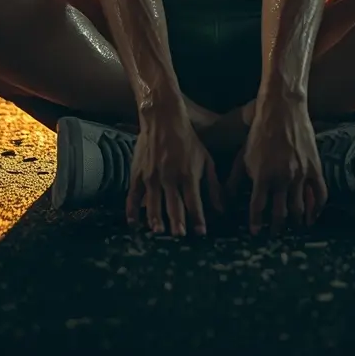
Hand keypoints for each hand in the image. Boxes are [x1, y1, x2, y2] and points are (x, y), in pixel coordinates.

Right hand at [126, 106, 224, 236]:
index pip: (194, 201)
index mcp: (188, 174)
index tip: (201, 232)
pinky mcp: (139, 173)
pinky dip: (133, 210)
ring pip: (153, 202)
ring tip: (159, 232)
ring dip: (156, 219)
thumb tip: (222, 209)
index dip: (198, 218)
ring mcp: (152, 175)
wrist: (164, 120)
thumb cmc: (188, 141)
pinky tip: (134, 224)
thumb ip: (213, 186)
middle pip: (174, 204)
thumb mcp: (206, 160)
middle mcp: (170, 177)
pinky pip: (134, 195)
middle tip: (179, 236)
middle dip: (177, 222)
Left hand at [226, 97, 327, 234]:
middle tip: (274, 234)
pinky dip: (317, 210)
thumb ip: (234, 179)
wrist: (282, 109)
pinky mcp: (314, 168)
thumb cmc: (259, 131)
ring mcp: (300, 175)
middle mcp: (281, 179)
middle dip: (275, 227)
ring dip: (295, 222)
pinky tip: (312, 217)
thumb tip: (225, 199)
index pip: (258, 208)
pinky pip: (319, 195)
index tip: (255, 232)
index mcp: (262, 176)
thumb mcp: (243, 155)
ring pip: (299, 208)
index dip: (256, 223)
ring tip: (292, 227)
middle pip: (279, 214)